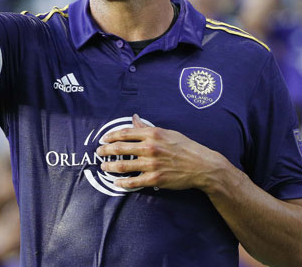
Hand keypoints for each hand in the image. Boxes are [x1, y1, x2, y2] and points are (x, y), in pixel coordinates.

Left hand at [96, 114, 223, 190]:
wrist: (202, 165)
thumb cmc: (185, 147)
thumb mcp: (167, 133)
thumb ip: (147, 128)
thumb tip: (134, 118)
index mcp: (153, 134)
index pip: (125, 133)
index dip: (111, 136)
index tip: (103, 139)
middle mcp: (150, 148)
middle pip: (120, 148)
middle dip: (105, 150)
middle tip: (99, 152)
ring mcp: (152, 164)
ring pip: (123, 165)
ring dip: (110, 166)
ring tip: (103, 166)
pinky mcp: (155, 179)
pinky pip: (134, 182)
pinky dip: (123, 183)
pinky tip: (117, 183)